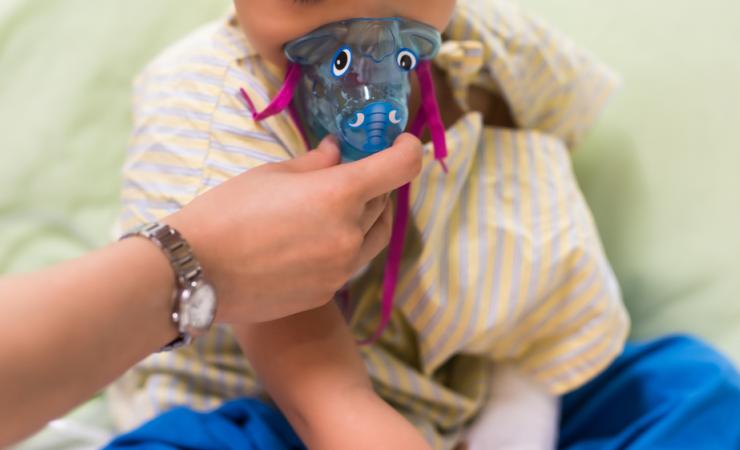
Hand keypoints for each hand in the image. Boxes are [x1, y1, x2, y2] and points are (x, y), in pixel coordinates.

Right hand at [167, 133, 421, 322]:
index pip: (402, 167)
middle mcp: (350, 234)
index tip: (401, 144)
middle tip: (350, 174)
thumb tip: (337, 153)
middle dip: (374, 184)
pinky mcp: (328, 293)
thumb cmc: (226, 213)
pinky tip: (311, 240)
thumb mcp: (270, 175)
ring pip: (374, 237)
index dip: (409, 151)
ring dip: (365, 217)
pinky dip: (344, 245)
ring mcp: (342, 269)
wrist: (196, 273)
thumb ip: (314, 164)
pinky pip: (350, 263)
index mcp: (339, 195)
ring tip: (335, 208)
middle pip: (386, 202)